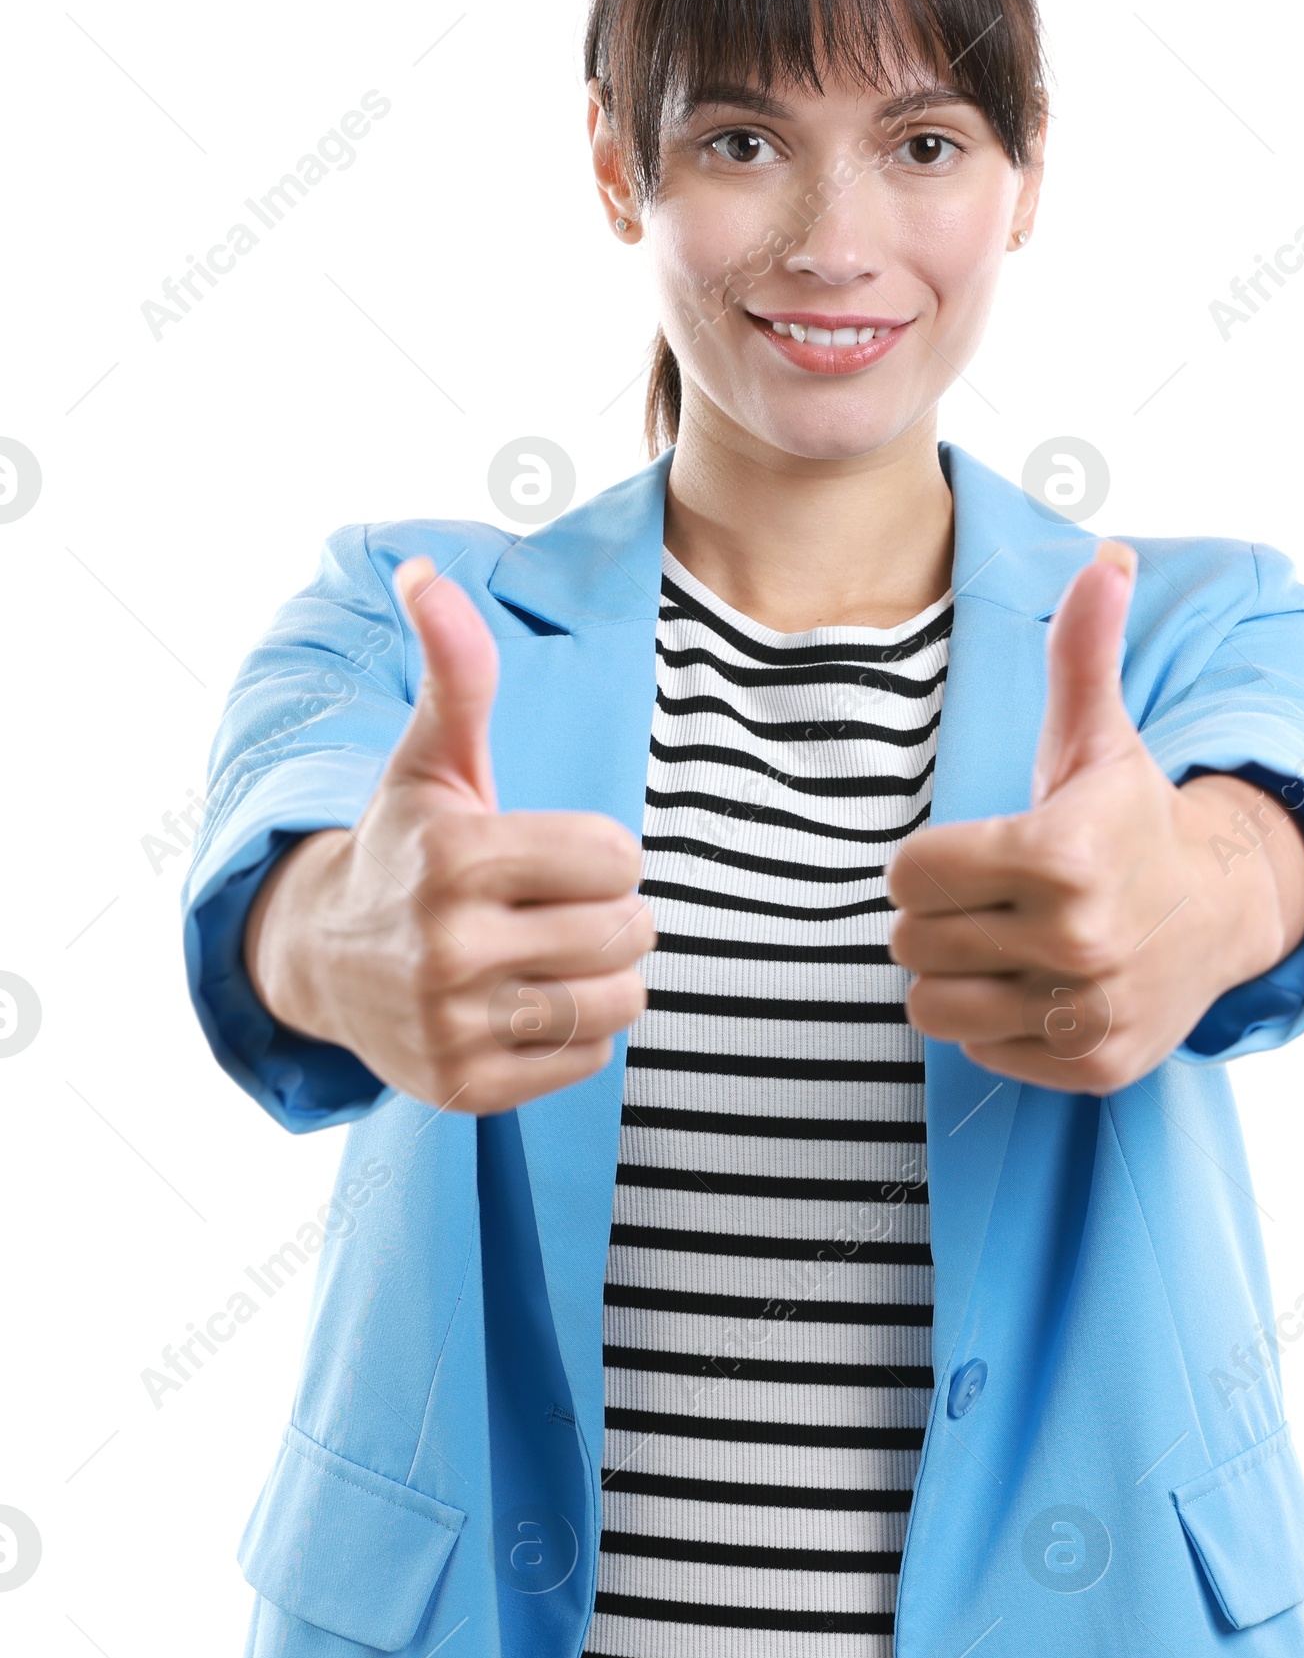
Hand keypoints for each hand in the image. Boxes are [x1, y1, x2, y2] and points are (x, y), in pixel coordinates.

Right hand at [243, 556, 654, 1112]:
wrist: (322, 957)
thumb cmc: (405, 843)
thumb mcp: (431, 757)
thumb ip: (455, 671)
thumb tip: (426, 569)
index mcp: (454, 857)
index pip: (617, 858)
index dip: (602, 851)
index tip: (555, 853)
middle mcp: (447, 947)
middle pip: (627, 932)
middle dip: (612, 912)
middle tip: (562, 906)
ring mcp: (453, 1026)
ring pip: (619, 1001)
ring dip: (605, 975)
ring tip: (555, 953)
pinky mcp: (465, 1089)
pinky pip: (589, 1059)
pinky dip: (576, 1032)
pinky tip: (527, 1001)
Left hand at [886, 542, 1303, 1093]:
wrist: (1222, 911)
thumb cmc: (1129, 817)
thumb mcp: (1099, 735)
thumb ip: (1081, 650)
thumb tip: (1106, 554)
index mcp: (1059, 854)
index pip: (908, 876)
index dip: (930, 861)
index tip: (973, 851)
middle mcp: (1076, 940)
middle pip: (912, 943)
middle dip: (940, 918)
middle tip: (993, 899)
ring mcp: (1086, 1011)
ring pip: (933, 1008)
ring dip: (956, 976)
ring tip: (1006, 943)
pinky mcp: (1093, 1067)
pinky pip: (979, 1052)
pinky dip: (997, 1024)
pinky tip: (1040, 985)